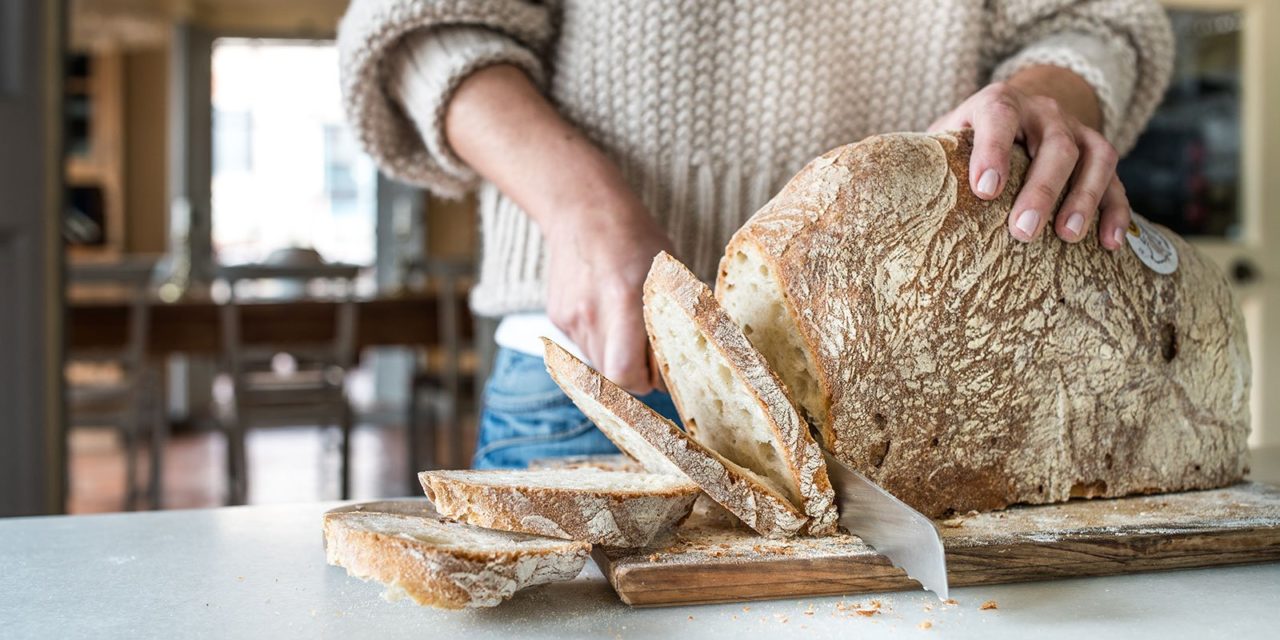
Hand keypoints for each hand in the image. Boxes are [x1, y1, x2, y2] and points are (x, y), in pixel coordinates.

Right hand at [543, 195, 672, 393]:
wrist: (582, 210)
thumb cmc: (635, 238)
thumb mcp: (667, 274)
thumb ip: (672, 319)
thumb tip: (685, 360)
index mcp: (624, 300)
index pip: (626, 373)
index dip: (646, 381)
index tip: (662, 372)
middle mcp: (590, 314)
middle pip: (611, 377)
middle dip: (635, 375)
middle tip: (652, 360)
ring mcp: (569, 317)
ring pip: (596, 365)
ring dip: (617, 360)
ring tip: (631, 331)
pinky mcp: (557, 317)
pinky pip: (583, 346)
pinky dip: (600, 342)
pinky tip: (609, 314)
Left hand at [928, 67, 1129, 249]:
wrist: (1019, 111)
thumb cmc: (969, 137)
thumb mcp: (948, 137)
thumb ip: (931, 158)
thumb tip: (892, 194)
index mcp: (999, 103)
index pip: (998, 117)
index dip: (993, 151)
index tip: (985, 190)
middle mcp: (1044, 112)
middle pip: (1054, 144)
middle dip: (1040, 189)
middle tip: (1022, 231)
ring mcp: (1078, 130)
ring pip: (1095, 157)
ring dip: (1084, 198)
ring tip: (1067, 237)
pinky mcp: (1100, 155)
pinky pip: (1117, 180)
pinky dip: (1116, 212)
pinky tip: (1109, 244)